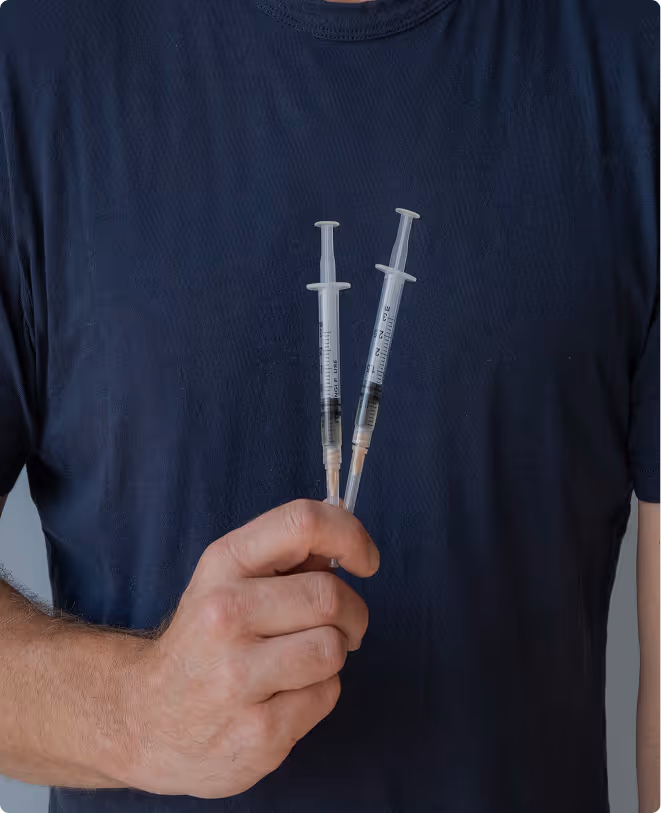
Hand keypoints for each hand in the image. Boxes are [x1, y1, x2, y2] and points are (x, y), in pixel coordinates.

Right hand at [125, 500, 379, 798]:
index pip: (303, 522)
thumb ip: (286, 557)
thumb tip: (347, 544)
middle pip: (330, 595)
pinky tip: (285, 695)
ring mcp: (238, 676)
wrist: (145, 718)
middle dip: (352, 612)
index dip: (350, 535)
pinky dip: (319, 692)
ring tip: (304, 661)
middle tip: (340, 626)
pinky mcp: (258, 732)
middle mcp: (225, 614)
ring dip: (334, 654)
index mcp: (223, 564)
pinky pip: (327, 695)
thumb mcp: (227, 580)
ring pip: (334, 648)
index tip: (365, 561)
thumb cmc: (205, 640)